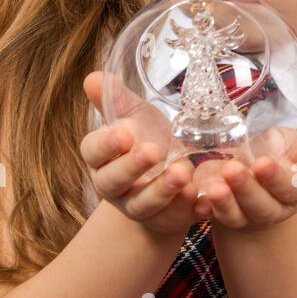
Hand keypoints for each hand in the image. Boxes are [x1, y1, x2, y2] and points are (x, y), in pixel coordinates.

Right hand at [81, 71, 204, 239]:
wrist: (170, 181)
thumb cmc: (146, 142)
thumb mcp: (134, 118)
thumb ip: (116, 100)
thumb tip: (93, 77)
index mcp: (102, 159)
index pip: (93, 152)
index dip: (106, 145)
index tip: (124, 133)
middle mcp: (115, 187)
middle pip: (113, 182)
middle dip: (132, 168)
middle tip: (154, 151)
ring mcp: (140, 208)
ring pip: (144, 205)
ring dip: (162, 190)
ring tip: (183, 173)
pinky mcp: (167, 220)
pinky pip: (175, 219)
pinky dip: (188, 210)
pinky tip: (203, 198)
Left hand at [201, 127, 296, 231]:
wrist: (253, 168)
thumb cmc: (277, 152)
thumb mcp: (293, 142)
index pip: (294, 187)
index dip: (278, 178)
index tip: (262, 163)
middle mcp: (278, 207)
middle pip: (265, 206)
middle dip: (248, 189)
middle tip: (232, 170)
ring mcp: (252, 217)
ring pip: (241, 215)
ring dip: (227, 202)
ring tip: (215, 187)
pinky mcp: (229, 218)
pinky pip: (219, 218)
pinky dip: (210, 209)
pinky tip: (201, 200)